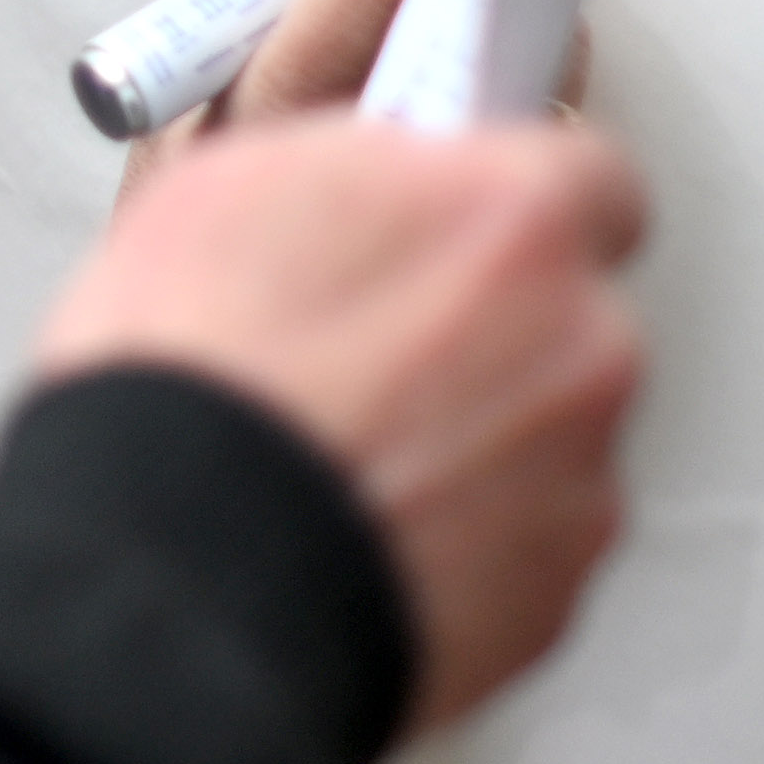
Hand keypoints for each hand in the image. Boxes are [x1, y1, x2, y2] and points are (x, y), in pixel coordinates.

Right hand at [31, 111, 649, 736]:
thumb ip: (364, 167)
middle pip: (571, 315)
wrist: (177, 568)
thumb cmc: (188, 381)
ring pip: (549, 434)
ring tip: (346, 454)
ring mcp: (578, 478)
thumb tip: (383, 168)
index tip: (466, 226)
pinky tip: (362, 524)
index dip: (511, 207)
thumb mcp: (234, 186)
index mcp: (515, 219)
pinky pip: (525, 545)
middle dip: (491, 331)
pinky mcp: (554, 595)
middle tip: (374, 351)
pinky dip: (464, 537)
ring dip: (475, 437)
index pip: (587, 174)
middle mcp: (582, 342)